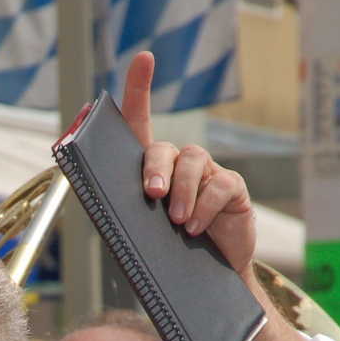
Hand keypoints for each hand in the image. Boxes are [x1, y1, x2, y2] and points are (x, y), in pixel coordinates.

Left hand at [120, 50, 256, 274]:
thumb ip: (126, 210)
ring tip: (178, 222)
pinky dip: (205, 207)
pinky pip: (218, 186)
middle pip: (162, 149)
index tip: (144, 59)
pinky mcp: (231, 189)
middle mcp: (177, 165)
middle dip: (154, 169)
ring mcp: (206, 174)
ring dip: (182, 192)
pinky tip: (196, 227)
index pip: (139, 123)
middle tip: (152, 195)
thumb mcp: (141, 233)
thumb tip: (108, 196)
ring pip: (192, 163)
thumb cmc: (167, 254)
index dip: (139, 89)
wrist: (208, 281)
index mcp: (149, 171)